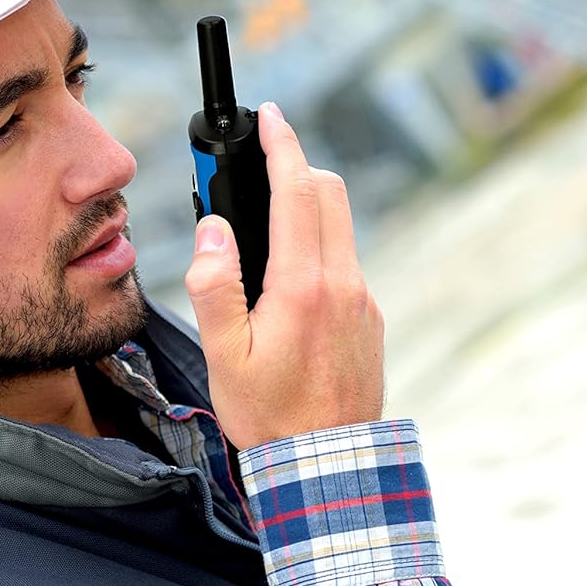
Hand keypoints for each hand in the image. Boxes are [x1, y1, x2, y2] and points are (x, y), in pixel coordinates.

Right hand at [184, 101, 384, 450]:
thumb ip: (215, 286)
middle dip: (296, 168)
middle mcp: (344, 284)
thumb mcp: (223, 357)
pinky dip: (318, 249)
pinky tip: (288, 283)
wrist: (328, 468)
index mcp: (303, 287)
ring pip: (340, 227)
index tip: (271, 116)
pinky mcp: (371, 318)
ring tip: (265, 227)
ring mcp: (364, 300)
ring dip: (307, 209)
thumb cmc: (269, 417)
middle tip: (259, 167)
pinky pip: (345, 263)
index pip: (297, 191)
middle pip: (329, 194)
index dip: (283, 145)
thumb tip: (215, 230)